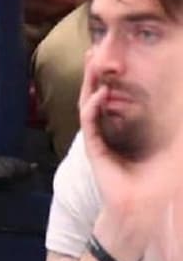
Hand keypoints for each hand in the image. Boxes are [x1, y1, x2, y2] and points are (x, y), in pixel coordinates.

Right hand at [77, 49, 170, 260]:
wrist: (143, 208)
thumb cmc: (156, 183)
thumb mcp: (172, 150)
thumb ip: (175, 134)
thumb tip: (182, 107)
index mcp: (121, 130)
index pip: (111, 99)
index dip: (109, 79)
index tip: (110, 60)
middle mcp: (106, 132)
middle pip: (95, 96)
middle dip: (93, 75)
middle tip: (92, 51)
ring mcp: (98, 139)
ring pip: (88, 104)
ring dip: (89, 84)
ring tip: (91, 64)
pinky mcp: (94, 149)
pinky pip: (89, 123)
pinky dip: (93, 108)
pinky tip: (99, 95)